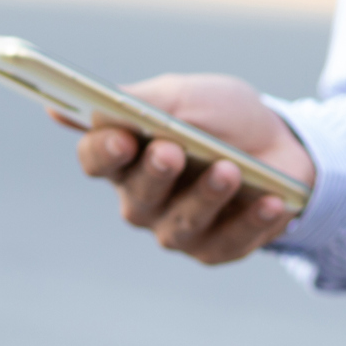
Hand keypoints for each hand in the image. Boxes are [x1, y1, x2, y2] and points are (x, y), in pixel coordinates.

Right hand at [75, 73, 313, 264]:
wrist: (280, 143)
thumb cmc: (222, 117)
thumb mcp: (184, 96)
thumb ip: (137, 103)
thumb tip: (65, 109)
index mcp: (127, 157)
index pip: (97, 159)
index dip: (105, 152)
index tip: (122, 137)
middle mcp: (144, 199)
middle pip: (138, 196)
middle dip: (156, 173)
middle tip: (171, 152)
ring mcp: (178, 227)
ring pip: (183, 222)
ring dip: (207, 196)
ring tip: (230, 171)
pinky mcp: (217, 248)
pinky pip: (230, 240)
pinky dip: (252, 220)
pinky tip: (271, 202)